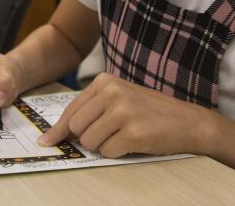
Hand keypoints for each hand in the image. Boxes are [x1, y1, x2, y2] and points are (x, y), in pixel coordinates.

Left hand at [37, 73, 214, 156]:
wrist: (188, 121)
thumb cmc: (150, 112)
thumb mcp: (119, 99)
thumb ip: (91, 110)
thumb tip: (58, 133)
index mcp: (104, 81)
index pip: (70, 110)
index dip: (57, 130)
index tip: (46, 141)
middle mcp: (111, 92)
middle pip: (75, 127)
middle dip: (88, 138)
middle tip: (110, 134)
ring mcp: (122, 111)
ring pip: (88, 141)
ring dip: (102, 146)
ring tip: (123, 136)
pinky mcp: (132, 132)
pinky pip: (107, 152)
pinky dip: (117, 153)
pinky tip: (133, 142)